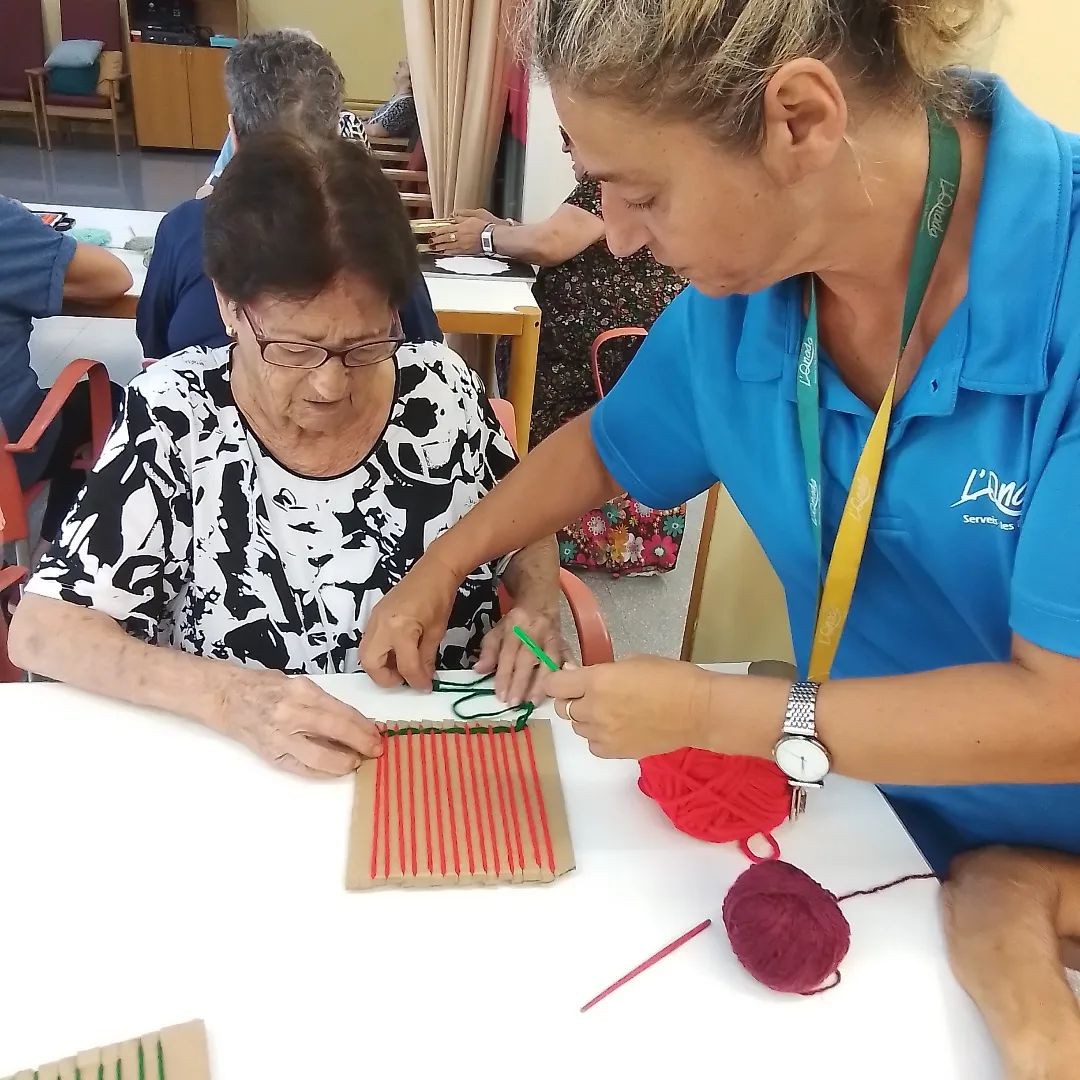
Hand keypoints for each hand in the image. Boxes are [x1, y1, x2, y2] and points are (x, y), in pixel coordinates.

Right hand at [217, 669, 381, 776]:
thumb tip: (354, 720)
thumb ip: (322, 701)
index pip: (341, 711)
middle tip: (376, 750)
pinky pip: (304, 767)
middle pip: (336, 731)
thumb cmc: (262, 686)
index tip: (377, 733)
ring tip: (357, 761)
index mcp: (301, 690)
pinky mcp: (272, 754)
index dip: (363, 725)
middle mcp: (292, 713)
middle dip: (361, 743)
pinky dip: (323, 771)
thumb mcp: (296, 683)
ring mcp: (280, 736)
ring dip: (345, 761)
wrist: (225, 696)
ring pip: (321, 756)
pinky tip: (336, 769)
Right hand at [359, 554, 463, 689]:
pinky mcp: (374, 616)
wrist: (432, 571)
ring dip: (380, 666)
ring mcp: (374, 620)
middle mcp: (381, 626)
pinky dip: (379, 652)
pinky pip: (369, 641)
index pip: (405, 666)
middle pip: (371, 663)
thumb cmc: (439, 599)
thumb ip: (426, 659)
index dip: (416, 681)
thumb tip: (422, 679)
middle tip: (404, 679)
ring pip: (365, 653)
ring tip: (401, 666)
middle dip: (386, 678)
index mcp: (400, 629)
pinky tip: (397, 652)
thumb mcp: (436, 632)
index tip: (425, 686)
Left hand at [430, 209, 498, 255]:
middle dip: (437, 240)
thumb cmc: (485, 226)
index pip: (446, 228)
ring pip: (448, 246)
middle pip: (445, 238)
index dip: (439, 231)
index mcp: (461, 226)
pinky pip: (455, 252)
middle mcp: (460, 236)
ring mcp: (462, 244)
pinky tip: (444, 252)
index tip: (433, 232)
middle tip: (431, 242)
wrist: (491, 236)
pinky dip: (448, 252)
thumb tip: (454, 215)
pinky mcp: (466, 251)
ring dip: (440, 247)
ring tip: (434, 248)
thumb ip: (462, 216)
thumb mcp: (474, 216)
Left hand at [475, 604, 565, 706]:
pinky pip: (568, 659)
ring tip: (535, 701)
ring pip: (550, 660)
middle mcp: (535, 631)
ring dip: (543, 681)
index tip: (501, 695)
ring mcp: (553, 637)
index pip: (508, 652)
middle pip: (528, 657)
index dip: (504, 674)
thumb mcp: (497, 630)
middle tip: (516, 702)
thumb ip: (489, 650)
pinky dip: (567, 673)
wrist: (541, 603)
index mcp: (515, 627)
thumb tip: (479, 670)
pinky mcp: (566, 644)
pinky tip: (564, 689)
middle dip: (522, 681)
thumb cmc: (517, 623)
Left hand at [542, 656, 712, 758]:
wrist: (698, 710)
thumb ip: (600, 671)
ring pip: (578, 728)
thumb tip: (574, 674)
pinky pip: (593, 745)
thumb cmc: (671, 677)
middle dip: (573, 700)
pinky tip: (616, 729)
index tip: (566, 680)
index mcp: (597, 681)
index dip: (557, 681)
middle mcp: (593, 709)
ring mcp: (603, 733)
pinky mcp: (614, 752)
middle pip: (564, 708)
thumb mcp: (633, 661)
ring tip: (611, 712)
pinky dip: (599, 737)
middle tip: (593, 694)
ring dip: (587, 719)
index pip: (555, 684)